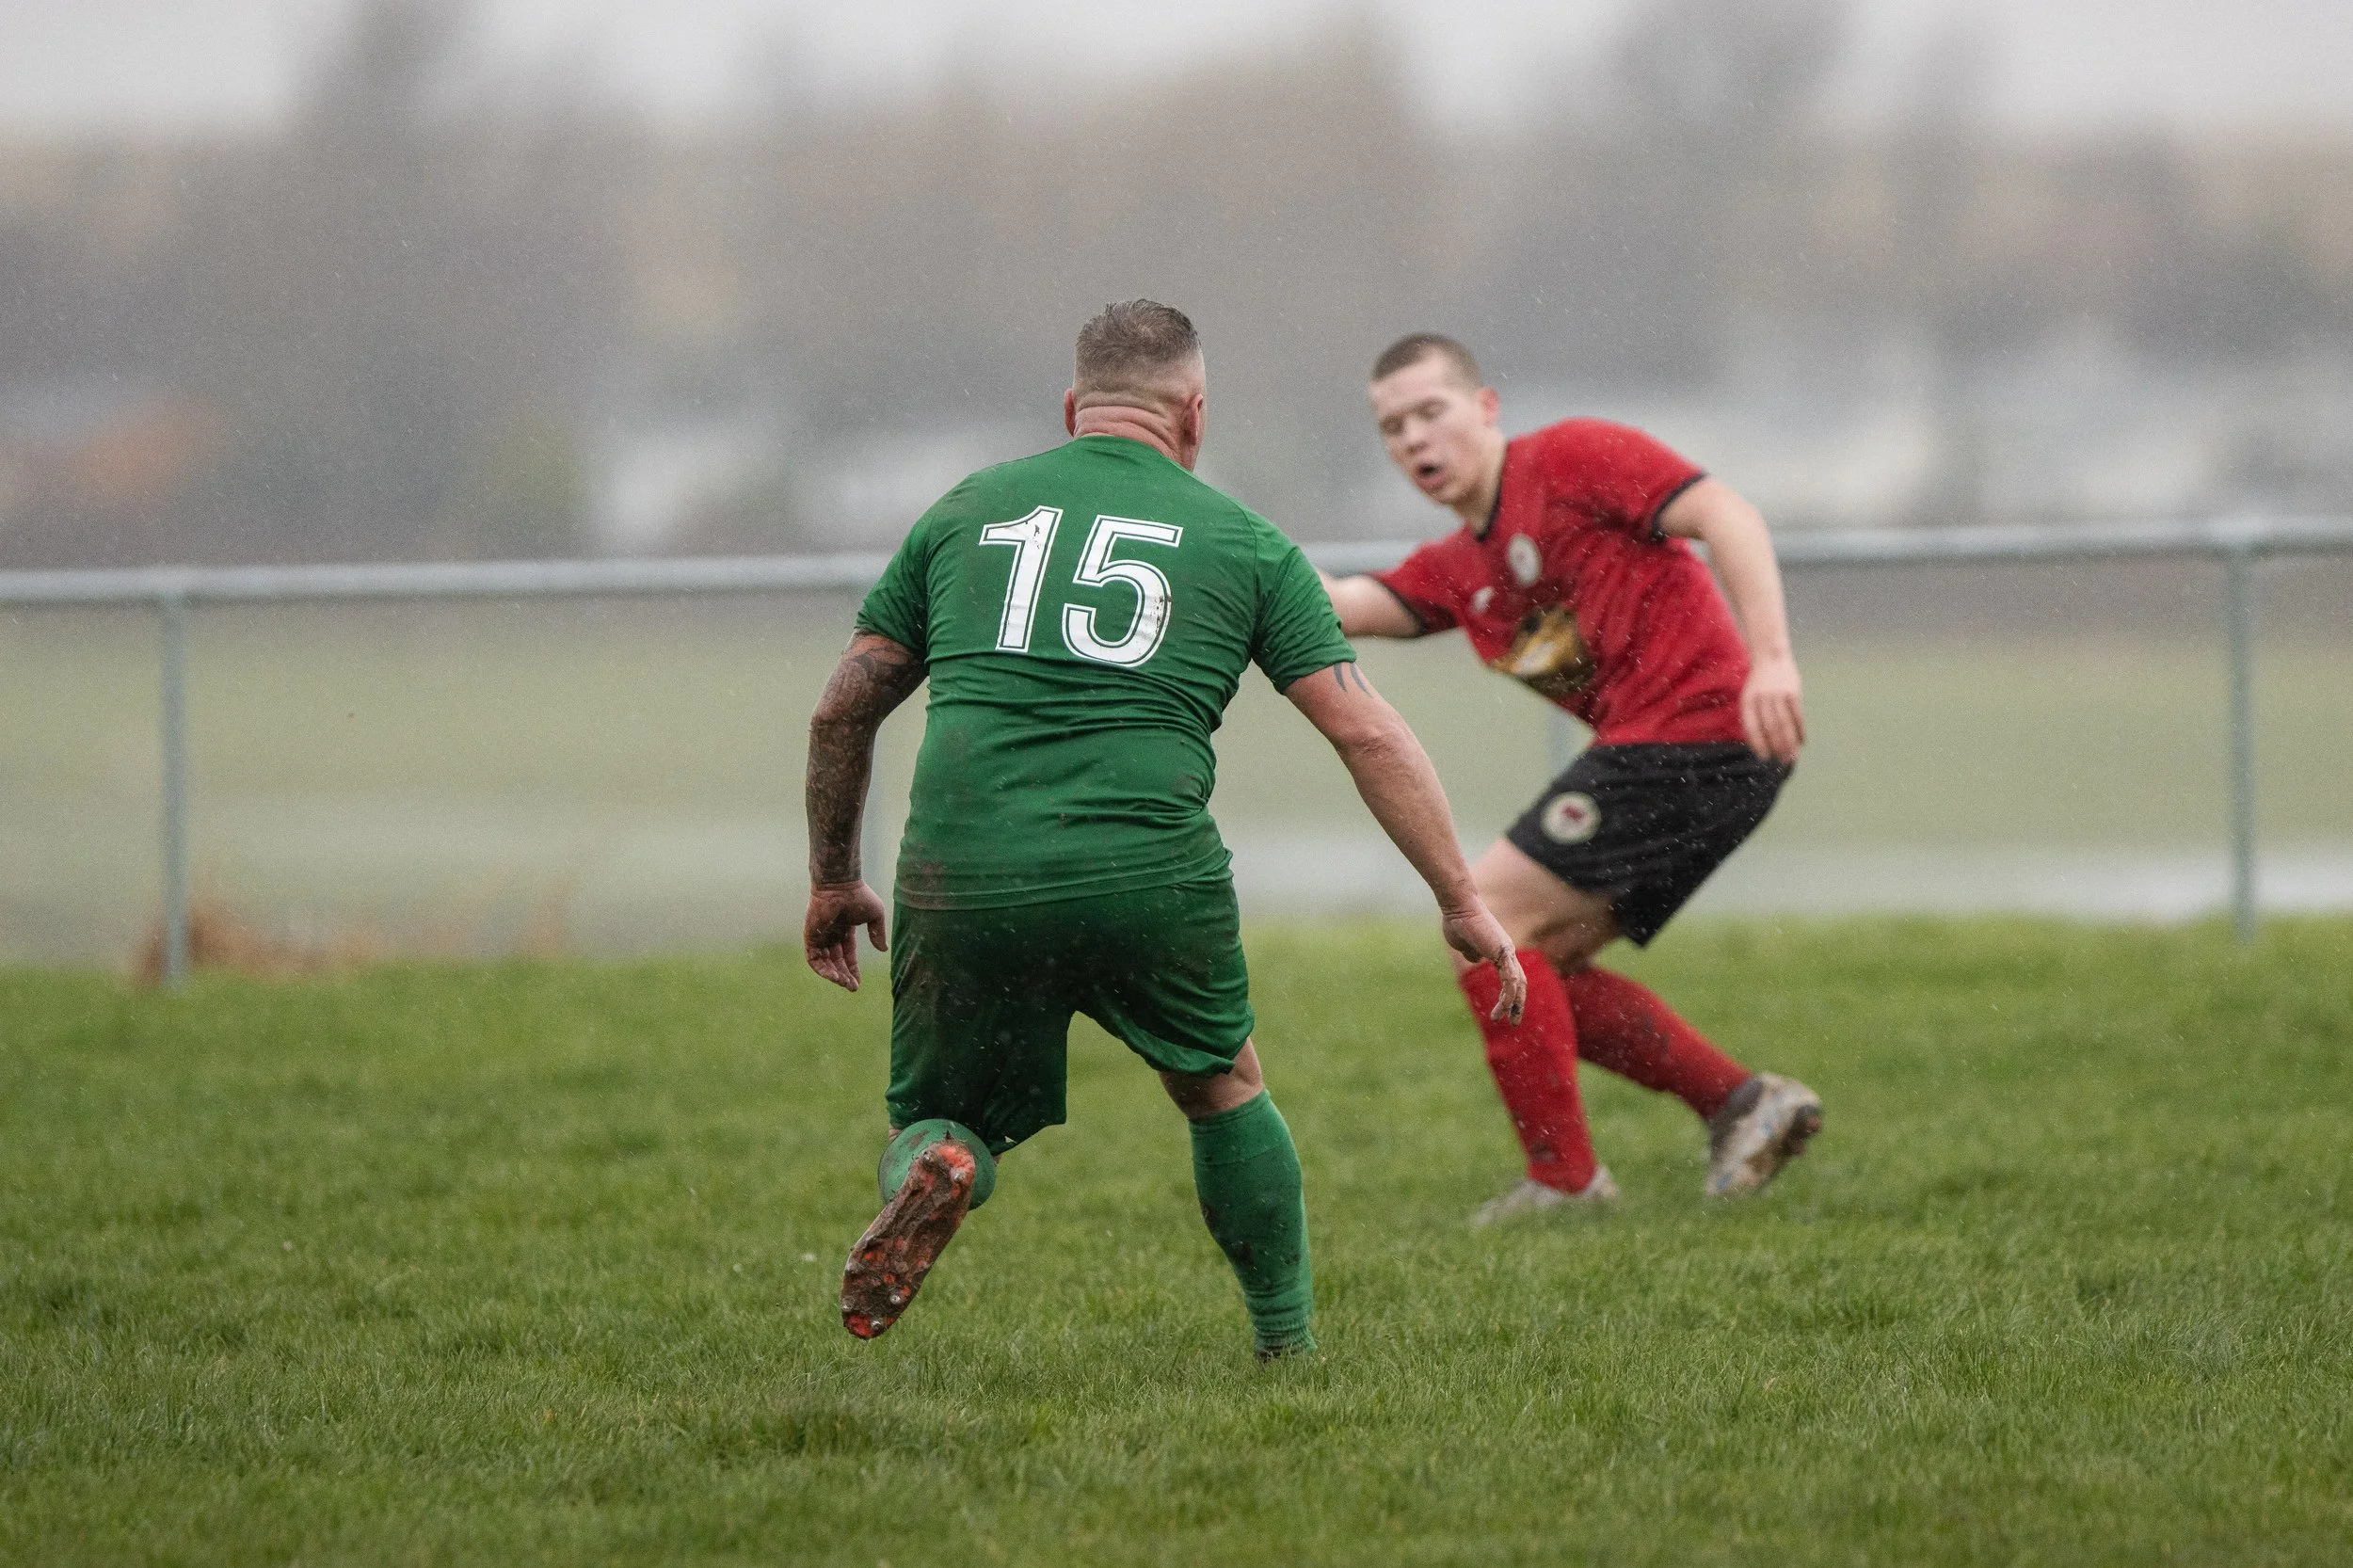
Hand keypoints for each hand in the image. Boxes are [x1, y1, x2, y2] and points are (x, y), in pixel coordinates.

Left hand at [804, 881, 887, 990]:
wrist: (840, 885)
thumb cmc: (858, 896)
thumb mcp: (875, 915)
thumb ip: (877, 932)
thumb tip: (883, 949)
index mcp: (844, 929)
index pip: (847, 953)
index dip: (853, 968)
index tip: (858, 982)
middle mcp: (831, 934)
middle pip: (836, 961)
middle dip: (844, 975)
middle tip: (852, 987)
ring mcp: (819, 936)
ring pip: (824, 963)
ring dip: (834, 975)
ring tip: (844, 983)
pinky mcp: (810, 937)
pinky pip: (813, 959)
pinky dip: (822, 970)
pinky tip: (834, 976)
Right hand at [1441, 900, 1523, 1023]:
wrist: (1458, 907)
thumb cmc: (1458, 922)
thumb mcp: (1463, 944)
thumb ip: (1471, 952)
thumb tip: (1475, 959)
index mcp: (1499, 950)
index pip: (1511, 976)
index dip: (1511, 994)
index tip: (1505, 1010)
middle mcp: (1508, 952)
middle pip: (1520, 983)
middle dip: (1519, 1004)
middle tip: (1514, 1022)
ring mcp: (1507, 952)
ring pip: (1518, 984)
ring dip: (1514, 1005)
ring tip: (1507, 1021)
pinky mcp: (1503, 952)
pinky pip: (1511, 980)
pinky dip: (1509, 996)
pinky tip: (1502, 1009)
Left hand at [1740, 653, 1805, 764]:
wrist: (1771, 657)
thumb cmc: (1758, 684)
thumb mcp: (1748, 697)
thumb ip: (1752, 717)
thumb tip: (1758, 745)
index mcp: (1748, 701)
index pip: (1752, 727)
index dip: (1758, 744)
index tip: (1764, 758)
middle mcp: (1762, 698)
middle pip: (1771, 728)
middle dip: (1777, 747)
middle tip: (1783, 762)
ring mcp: (1779, 695)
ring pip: (1785, 724)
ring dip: (1790, 743)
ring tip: (1793, 756)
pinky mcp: (1793, 692)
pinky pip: (1797, 715)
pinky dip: (1800, 730)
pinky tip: (1802, 742)